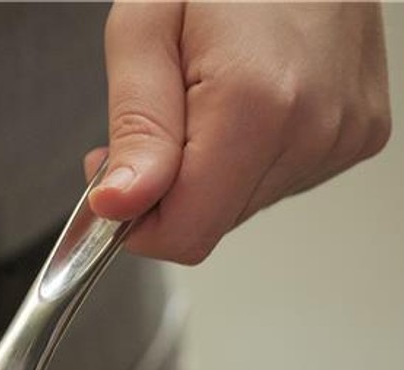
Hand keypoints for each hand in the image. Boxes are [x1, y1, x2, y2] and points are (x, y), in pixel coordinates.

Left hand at [85, 1, 391, 263]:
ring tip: (211, 92)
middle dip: (169, 189)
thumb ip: (136, 127)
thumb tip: (120, 203)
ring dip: (211, 170)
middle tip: (161, 115)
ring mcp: (344, 133)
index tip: (113, 183)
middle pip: (212, 223)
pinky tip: (251, 97)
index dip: (136, 222)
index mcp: (257, 105)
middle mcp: (314, 127)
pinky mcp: (362, 132)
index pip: (186, 233)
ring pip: (244, 205)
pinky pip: (282, 179)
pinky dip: (250, 155)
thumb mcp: (146, 29)